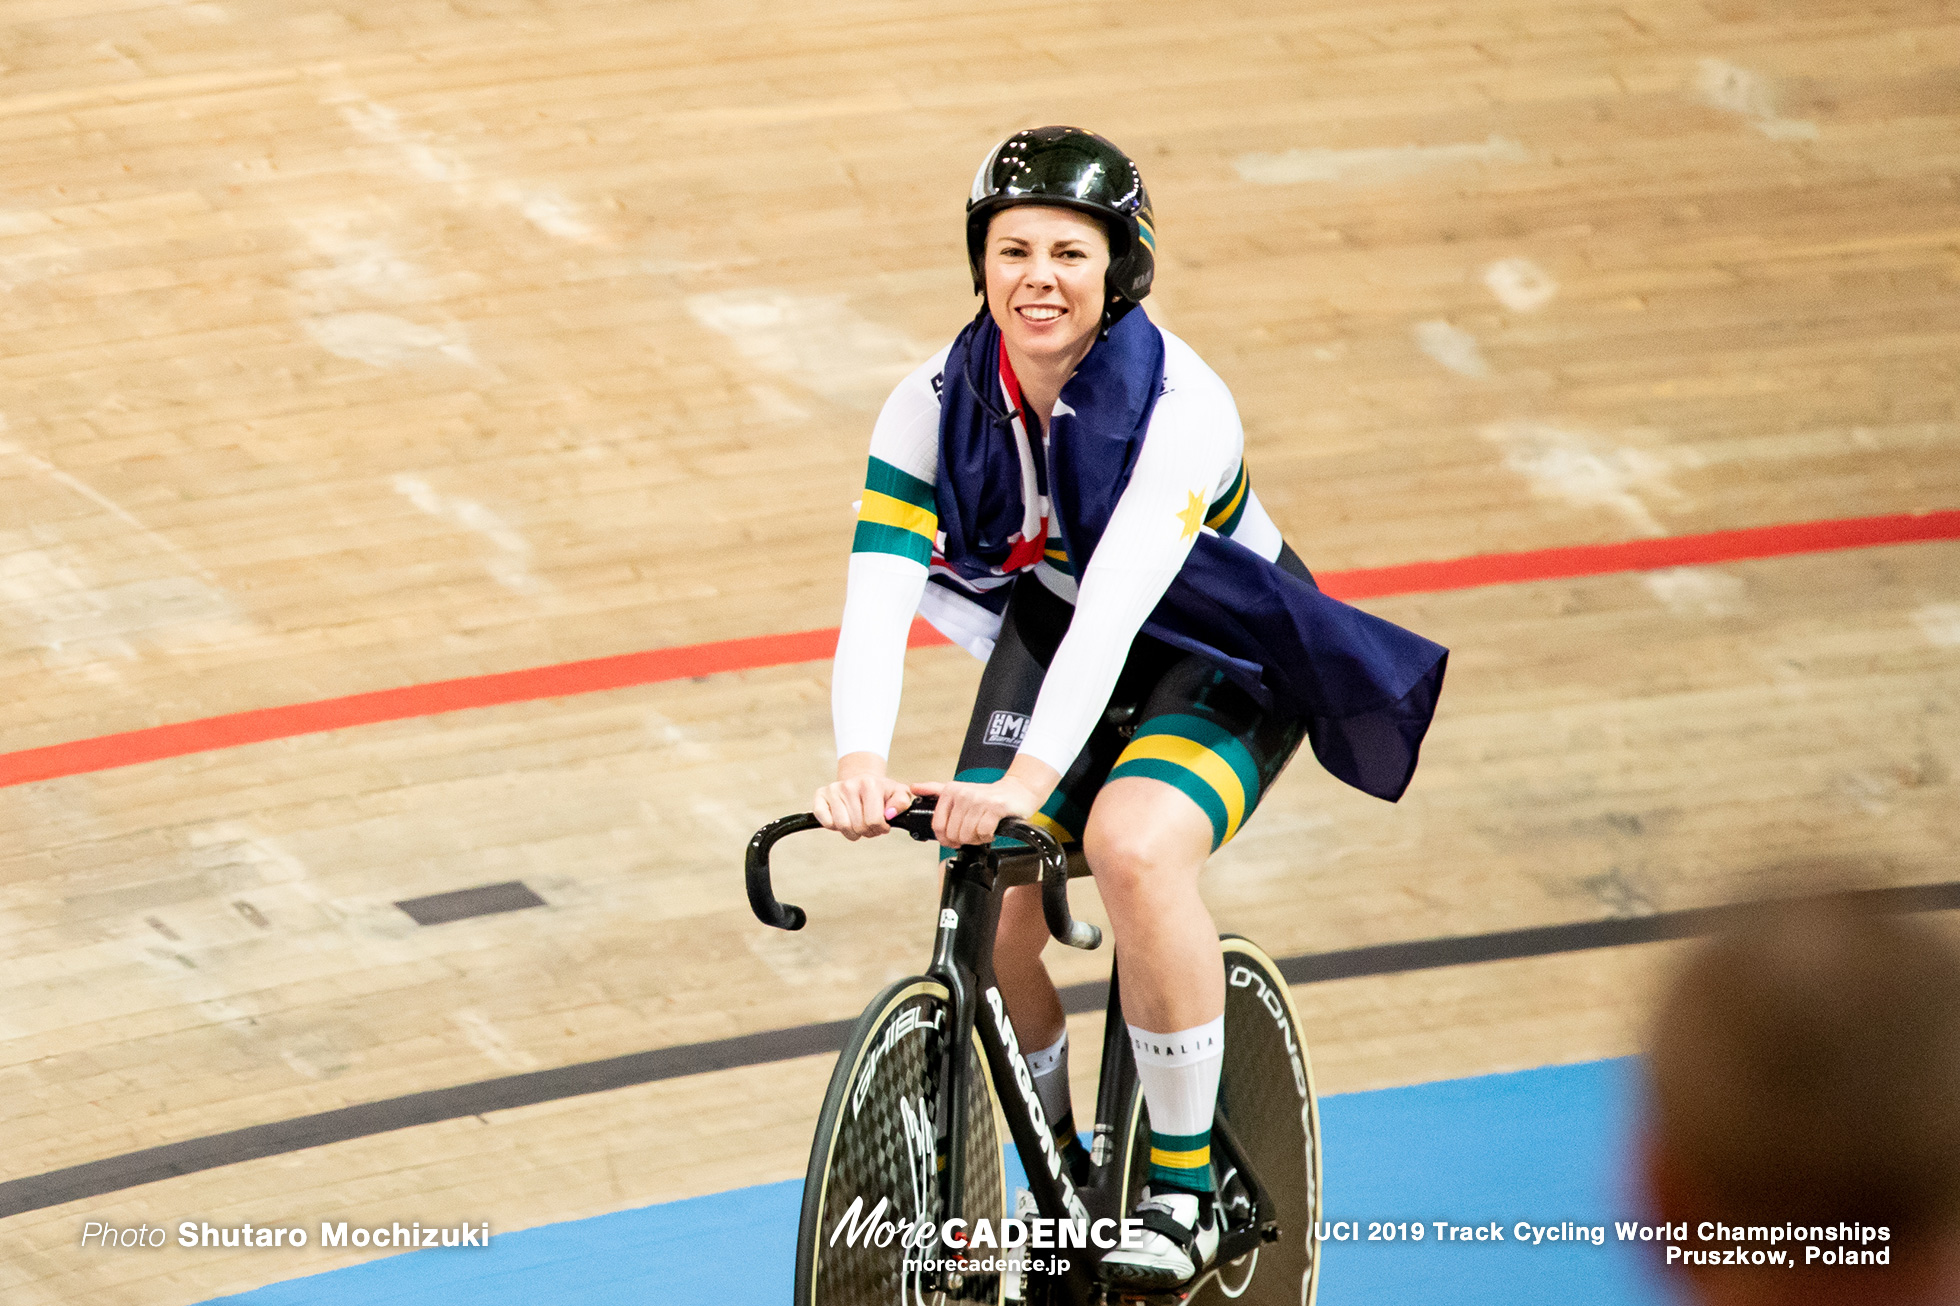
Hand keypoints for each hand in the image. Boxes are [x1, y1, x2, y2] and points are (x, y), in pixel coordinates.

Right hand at [813, 752, 914, 840]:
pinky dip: (834, 827)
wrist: (863, 779)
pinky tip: (842, 820)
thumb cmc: (882, 791)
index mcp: (869, 784)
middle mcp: (849, 785)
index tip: (882, 824)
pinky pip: (825, 821)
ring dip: (852, 832)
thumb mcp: (899, 793)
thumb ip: (902, 803)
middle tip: (870, 825)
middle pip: (858, 827)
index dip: (880, 829)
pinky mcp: (821, 795)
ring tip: (858, 823)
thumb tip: (890, 814)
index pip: (874, 822)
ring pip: (842, 826)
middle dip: (867, 831)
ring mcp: (834, 789)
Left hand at [909, 775, 1041, 848]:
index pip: (938, 826)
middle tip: (973, 832)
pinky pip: (984, 833)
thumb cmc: (987, 796)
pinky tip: (991, 830)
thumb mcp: (958, 790)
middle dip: (964, 839)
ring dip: (977, 838)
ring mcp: (979, 800)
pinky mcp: (995, 808)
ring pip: (968, 835)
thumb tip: (913, 787)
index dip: (946, 838)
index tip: (954, 839)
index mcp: (950, 790)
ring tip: (982, 830)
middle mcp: (963, 793)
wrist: (1017, 791)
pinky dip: (988, 837)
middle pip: (954, 834)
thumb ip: (934, 790)